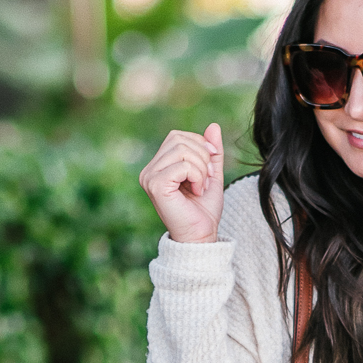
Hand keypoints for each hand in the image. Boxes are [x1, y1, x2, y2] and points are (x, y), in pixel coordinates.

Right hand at [139, 122, 224, 242]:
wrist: (200, 236)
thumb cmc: (203, 210)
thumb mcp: (211, 174)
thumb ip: (211, 151)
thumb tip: (214, 126)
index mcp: (158, 166)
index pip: (177, 137)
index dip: (200, 146)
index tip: (210, 169)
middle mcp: (149, 170)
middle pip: (179, 139)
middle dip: (202, 156)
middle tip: (207, 178)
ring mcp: (149, 177)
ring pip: (182, 150)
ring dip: (201, 168)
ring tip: (201, 186)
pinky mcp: (155, 185)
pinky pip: (182, 165)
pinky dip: (197, 176)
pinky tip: (196, 191)